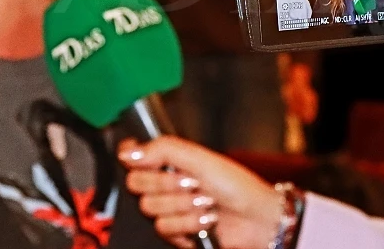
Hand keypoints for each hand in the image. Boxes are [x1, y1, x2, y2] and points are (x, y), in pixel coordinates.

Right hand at [119, 136, 280, 248]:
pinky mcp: (175, 233)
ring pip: (150, 209)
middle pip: (135, 184)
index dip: (131, 157)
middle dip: (166, 185)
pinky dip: (189, 224)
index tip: (144, 160)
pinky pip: (163, 229)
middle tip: (191, 183)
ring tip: (205, 202)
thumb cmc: (236, 185)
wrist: (255, 219)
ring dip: (183, 206)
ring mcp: (169, 208)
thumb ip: (164, 150)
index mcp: (169, 161)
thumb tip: (129, 152)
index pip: (131, 154)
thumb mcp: (200, 158)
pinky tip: (206, 220)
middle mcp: (164, 183)